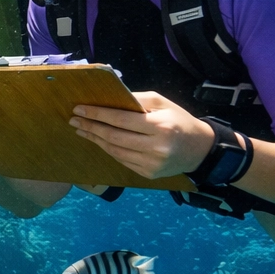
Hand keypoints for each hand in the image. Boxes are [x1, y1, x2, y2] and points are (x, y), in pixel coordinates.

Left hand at [70, 90, 215, 178]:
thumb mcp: (162, 103)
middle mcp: (156, 148)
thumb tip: (109, 99)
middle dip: (91, 127)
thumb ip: (136, 100)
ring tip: (81, 130)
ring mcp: (152, 164)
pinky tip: (98, 141)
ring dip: (95, 139)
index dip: (98, 114)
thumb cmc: (178, 120)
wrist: (200, 149)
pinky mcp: (149, 174)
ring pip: (115, 151)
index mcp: (160, 126)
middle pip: (114, 137)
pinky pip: (122, 160)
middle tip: (74, 120)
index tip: (79, 109)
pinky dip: (108, 150)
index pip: (121, 120)